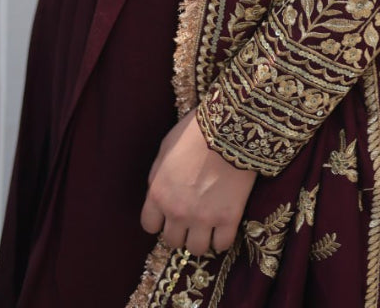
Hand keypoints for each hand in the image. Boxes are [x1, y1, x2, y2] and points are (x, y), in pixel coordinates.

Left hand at [140, 110, 257, 254]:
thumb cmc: (195, 133)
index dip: (159, 221)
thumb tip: (157, 192)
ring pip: (196, 249)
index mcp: (159, 194)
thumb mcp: (165, 148)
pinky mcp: (228, 218)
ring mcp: (203, 218)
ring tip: (208, 226)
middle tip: (191, 219)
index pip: (149, 225)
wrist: (230, 129)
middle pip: (173, 241)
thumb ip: (157, 175)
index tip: (169, 215)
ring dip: (200, 238)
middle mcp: (177, 211)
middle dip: (180, 231)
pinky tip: (224, 226)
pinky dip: (222, 239)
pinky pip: (222, 245)